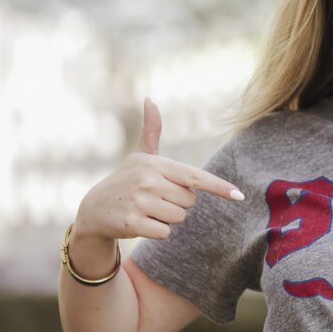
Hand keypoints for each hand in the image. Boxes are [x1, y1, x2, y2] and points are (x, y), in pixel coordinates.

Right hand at [73, 98, 244, 243]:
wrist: (93, 210)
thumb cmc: (126, 180)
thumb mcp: (140, 155)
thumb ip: (151, 130)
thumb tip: (149, 98)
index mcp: (155, 164)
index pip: (195, 177)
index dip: (219, 187)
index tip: (239, 195)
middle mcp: (148, 181)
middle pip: (190, 201)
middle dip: (176, 203)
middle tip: (153, 198)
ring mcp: (139, 202)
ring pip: (179, 218)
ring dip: (166, 218)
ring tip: (146, 209)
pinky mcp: (132, 224)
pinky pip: (164, 233)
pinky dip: (156, 231)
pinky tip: (139, 222)